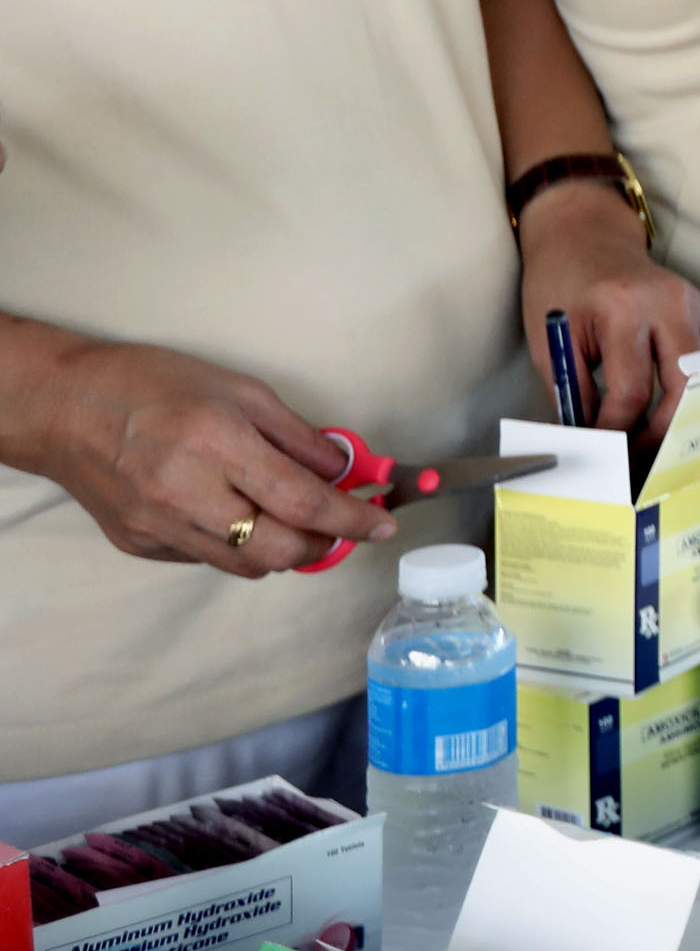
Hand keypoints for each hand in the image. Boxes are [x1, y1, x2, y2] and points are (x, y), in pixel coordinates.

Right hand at [22, 338, 394, 574]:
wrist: (63, 408)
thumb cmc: (153, 384)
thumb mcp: (240, 390)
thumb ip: (297, 437)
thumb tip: (345, 470)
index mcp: (218, 445)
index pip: (304, 502)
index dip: (353, 518)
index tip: (384, 523)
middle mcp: (187, 495)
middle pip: (280, 549)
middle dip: (324, 545)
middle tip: (340, 526)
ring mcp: (159, 527)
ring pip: (247, 566)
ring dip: (283, 551)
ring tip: (291, 520)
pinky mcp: (140, 545)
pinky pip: (208, 560)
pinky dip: (237, 547)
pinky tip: (238, 516)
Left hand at [518, 183, 699, 433]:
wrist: (583, 237)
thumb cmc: (559, 286)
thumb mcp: (552, 341)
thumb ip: (575, 393)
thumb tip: (592, 444)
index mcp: (622, 308)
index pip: (631, 391)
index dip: (618, 431)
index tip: (607, 453)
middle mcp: (667, 303)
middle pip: (683, 387)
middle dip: (663, 431)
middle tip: (641, 456)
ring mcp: (692, 304)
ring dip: (681, 414)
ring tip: (657, 441)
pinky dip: (689, 389)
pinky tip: (670, 410)